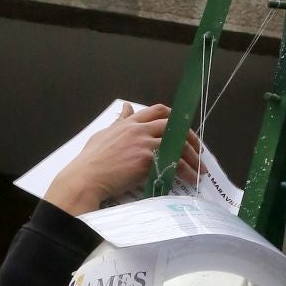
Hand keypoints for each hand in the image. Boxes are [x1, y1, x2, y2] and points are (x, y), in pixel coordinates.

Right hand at [44, 104, 202, 216]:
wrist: (86, 177)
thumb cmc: (90, 160)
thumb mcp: (104, 134)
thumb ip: (119, 121)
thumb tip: (126, 107)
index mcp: (129, 122)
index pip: (158, 110)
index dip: (175, 118)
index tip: (184, 129)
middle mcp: (138, 129)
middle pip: (173, 125)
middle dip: (190, 137)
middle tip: (198, 151)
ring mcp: (143, 143)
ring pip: (177, 143)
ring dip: (192, 157)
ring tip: (199, 168)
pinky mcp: (146, 159)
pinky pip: (174, 162)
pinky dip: (186, 171)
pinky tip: (190, 178)